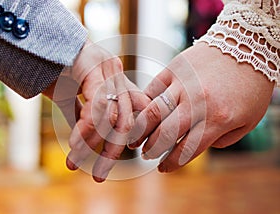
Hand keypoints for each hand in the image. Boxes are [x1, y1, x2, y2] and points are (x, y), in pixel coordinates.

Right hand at [43, 40, 150, 181]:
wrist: (45, 41)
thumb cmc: (60, 68)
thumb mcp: (73, 97)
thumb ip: (84, 115)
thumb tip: (86, 140)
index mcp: (119, 83)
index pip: (137, 114)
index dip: (136, 136)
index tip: (129, 154)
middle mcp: (119, 77)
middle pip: (127, 121)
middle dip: (112, 152)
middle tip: (97, 176)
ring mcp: (110, 71)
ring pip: (112, 117)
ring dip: (92, 144)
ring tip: (75, 163)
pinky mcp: (95, 68)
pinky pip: (96, 105)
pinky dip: (85, 129)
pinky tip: (73, 146)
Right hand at [128, 42, 273, 172]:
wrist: (248, 45)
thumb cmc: (250, 86)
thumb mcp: (248, 120)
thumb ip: (223, 139)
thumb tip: (196, 145)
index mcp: (217, 119)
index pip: (186, 150)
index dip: (171, 163)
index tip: (163, 168)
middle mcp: (197, 103)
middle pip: (164, 134)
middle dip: (152, 150)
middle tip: (146, 155)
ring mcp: (183, 84)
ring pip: (153, 113)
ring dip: (140, 131)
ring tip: (134, 140)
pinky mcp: (174, 69)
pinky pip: (152, 90)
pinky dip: (144, 105)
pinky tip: (142, 114)